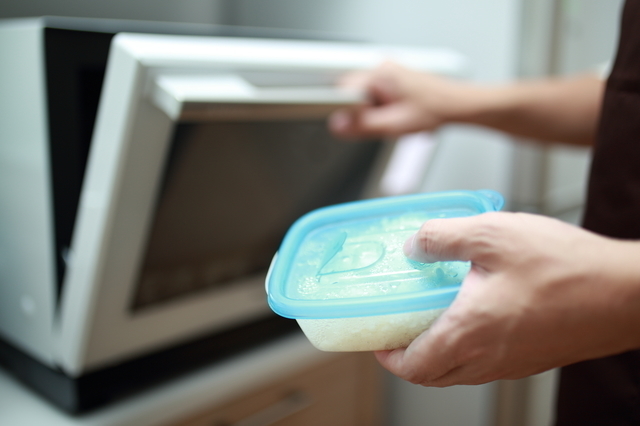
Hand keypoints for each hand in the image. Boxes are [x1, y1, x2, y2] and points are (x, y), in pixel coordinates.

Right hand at [329, 62, 480, 138]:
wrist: (454, 105)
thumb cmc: (434, 109)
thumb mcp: (394, 125)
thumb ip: (363, 126)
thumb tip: (337, 126)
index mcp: (379, 74)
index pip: (342, 90)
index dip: (344, 110)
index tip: (347, 123)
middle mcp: (382, 68)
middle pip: (350, 92)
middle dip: (360, 112)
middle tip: (380, 122)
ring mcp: (387, 71)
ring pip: (361, 94)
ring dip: (370, 110)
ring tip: (392, 117)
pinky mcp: (391, 77)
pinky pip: (372, 93)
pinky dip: (378, 107)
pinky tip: (394, 113)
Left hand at [375, 212, 639, 386]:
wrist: (628, 293)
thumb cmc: (565, 267)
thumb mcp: (492, 235)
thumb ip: (442, 238)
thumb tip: (414, 245)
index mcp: (469, 334)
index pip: (414, 366)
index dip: (388, 357)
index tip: (377, 342)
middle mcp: (488, 358)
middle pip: (434, 375)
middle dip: (409, 358)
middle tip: (400, 331)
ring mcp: (514, 363)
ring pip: (460, 372)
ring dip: (438, 354)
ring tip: (433, 319)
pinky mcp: (534, 358)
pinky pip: (487, 364)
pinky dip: (467, 349)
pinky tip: (476, 315)